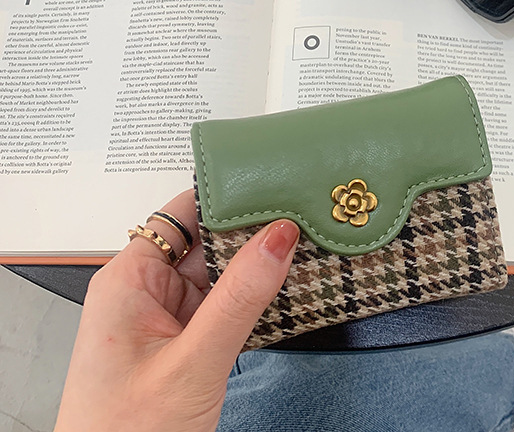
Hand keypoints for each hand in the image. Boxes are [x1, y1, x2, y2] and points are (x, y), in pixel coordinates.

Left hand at [55, 189, 298, 430]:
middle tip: (302, 217)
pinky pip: (224, 307)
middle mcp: (146, 292)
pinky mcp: (184, 343)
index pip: (182, 213)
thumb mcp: (193, 363)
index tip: (271, 185)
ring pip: (220, 275)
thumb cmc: (123, 438)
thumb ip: (240, 298)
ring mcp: (167, 318)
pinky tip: (284, 291)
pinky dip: (253, 300)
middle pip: (207, 241)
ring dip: (257, 268)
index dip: (226, 195)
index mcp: (129, 280)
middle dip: (252, 232)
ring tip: (303, 249)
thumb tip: (278, 239)